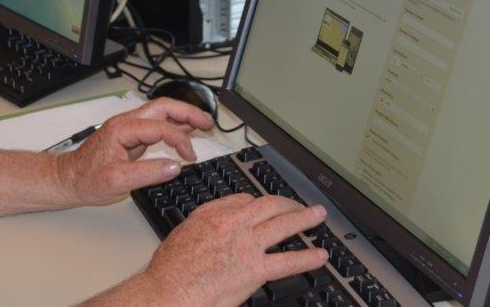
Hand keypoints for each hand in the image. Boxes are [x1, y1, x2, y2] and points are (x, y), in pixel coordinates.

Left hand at [56, 98, 213, 205]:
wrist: (69, 179)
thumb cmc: (87, 179)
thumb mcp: (117, 182)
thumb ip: (147, 173)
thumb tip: (174, 166)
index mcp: (123, 129)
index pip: (160, 127)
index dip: (180, 140)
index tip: (190, 156)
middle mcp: (126, 123)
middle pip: (163, 108)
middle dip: (188, 112)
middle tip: (208, 122)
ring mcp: (128, 128)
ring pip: (160, 113)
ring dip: (182, 116)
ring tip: (203, 123)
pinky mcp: (130, 136)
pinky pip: (156, 125)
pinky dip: (173, 125)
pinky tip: (185, 130)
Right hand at [143, 195, 328, 306]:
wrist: (171, 290)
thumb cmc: (170, 269)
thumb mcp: (182, 233)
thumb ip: (203, 225)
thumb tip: (215, 227)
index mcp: (212, 213)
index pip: (244, 199)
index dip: (259, 203)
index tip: (266, 207)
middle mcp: (233, 223)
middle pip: (269, 205)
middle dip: (288, 203)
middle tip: (300, 205)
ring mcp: (247, 245)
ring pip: (284, 225)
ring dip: (305, 219)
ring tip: (318, 216)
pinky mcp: (256, 269)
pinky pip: (289, 261)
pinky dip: (308, 258)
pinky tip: (319, 256)